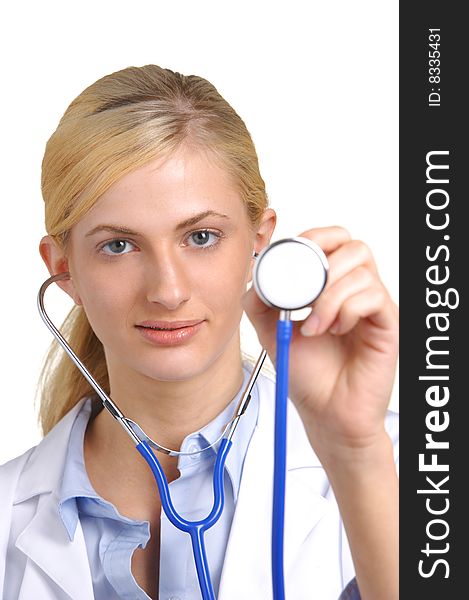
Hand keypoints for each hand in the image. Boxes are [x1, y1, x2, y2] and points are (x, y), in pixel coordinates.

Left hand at [243, 226, 398, 459]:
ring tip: (314, 326)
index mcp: (332, 285)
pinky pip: (373, 297)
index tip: (289, 259)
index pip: (333, 241)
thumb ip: (260, 301)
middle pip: (353, 246)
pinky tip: (333, 332)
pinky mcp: (387, 324)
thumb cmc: (307, 373)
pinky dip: (345, 311)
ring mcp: (373, 306)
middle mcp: (356, 291)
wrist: (324, 412)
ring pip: (361, 270)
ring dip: (328, 296)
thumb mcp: (272, 330)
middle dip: (323, 261)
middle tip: (304, 289)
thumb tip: (256, 273)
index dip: (313, 239)